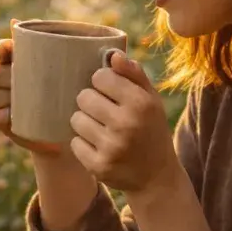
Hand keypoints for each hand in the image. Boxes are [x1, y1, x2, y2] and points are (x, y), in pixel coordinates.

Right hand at [0, 19, 61, 155]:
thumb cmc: (70, 85)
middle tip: (14, 78)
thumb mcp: (67, 63)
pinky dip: (0, 115)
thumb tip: (17, 22)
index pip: (1, 50)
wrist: (73, 122)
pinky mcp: (6, 123)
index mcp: (18, 60)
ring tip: (13, 98)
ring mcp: (3, 101)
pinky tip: (10, 115)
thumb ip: (50, 41)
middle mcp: (5, 78)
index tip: (4, 53)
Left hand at [69, 50, 177, 193]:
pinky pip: (74, 143)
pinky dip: (83, 143)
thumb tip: (113, 55)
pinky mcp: (98, 166)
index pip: (100, 76)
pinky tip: (99, 146)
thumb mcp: (151, 99)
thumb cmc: (150, 128)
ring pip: (76, 119)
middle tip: (105, 112)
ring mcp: (111, 147)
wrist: (157, 175)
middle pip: (84, 96)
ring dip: (85, 122)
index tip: (111, 92)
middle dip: (91, 102)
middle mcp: (126, 124)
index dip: (103, 82)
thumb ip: (133, 74)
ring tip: (102, 129)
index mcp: (140, 103)